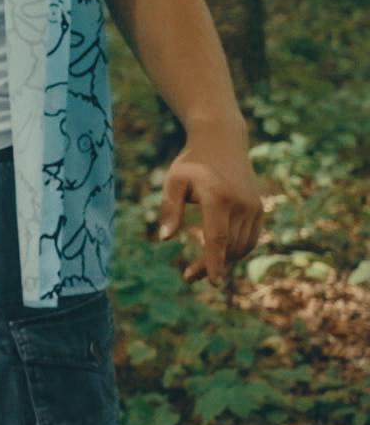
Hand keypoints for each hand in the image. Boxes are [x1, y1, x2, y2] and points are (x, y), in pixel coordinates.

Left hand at [158, 129, 263, 284]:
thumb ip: (169, 209)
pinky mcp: (259, 208)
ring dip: (224, 260)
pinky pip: (251, 238)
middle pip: (229, 246)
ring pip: (241, 245)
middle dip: (212, 266)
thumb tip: (165, 239)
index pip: (217, 238)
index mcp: (218, 198)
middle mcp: (241, 204)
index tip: (212, 283)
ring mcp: (254, 207)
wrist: (222, 141)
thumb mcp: (174, 181)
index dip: (214, 263)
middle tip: (190, 277)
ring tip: (201, 268)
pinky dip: (237, 250)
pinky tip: (220, 255)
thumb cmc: (192, 162)